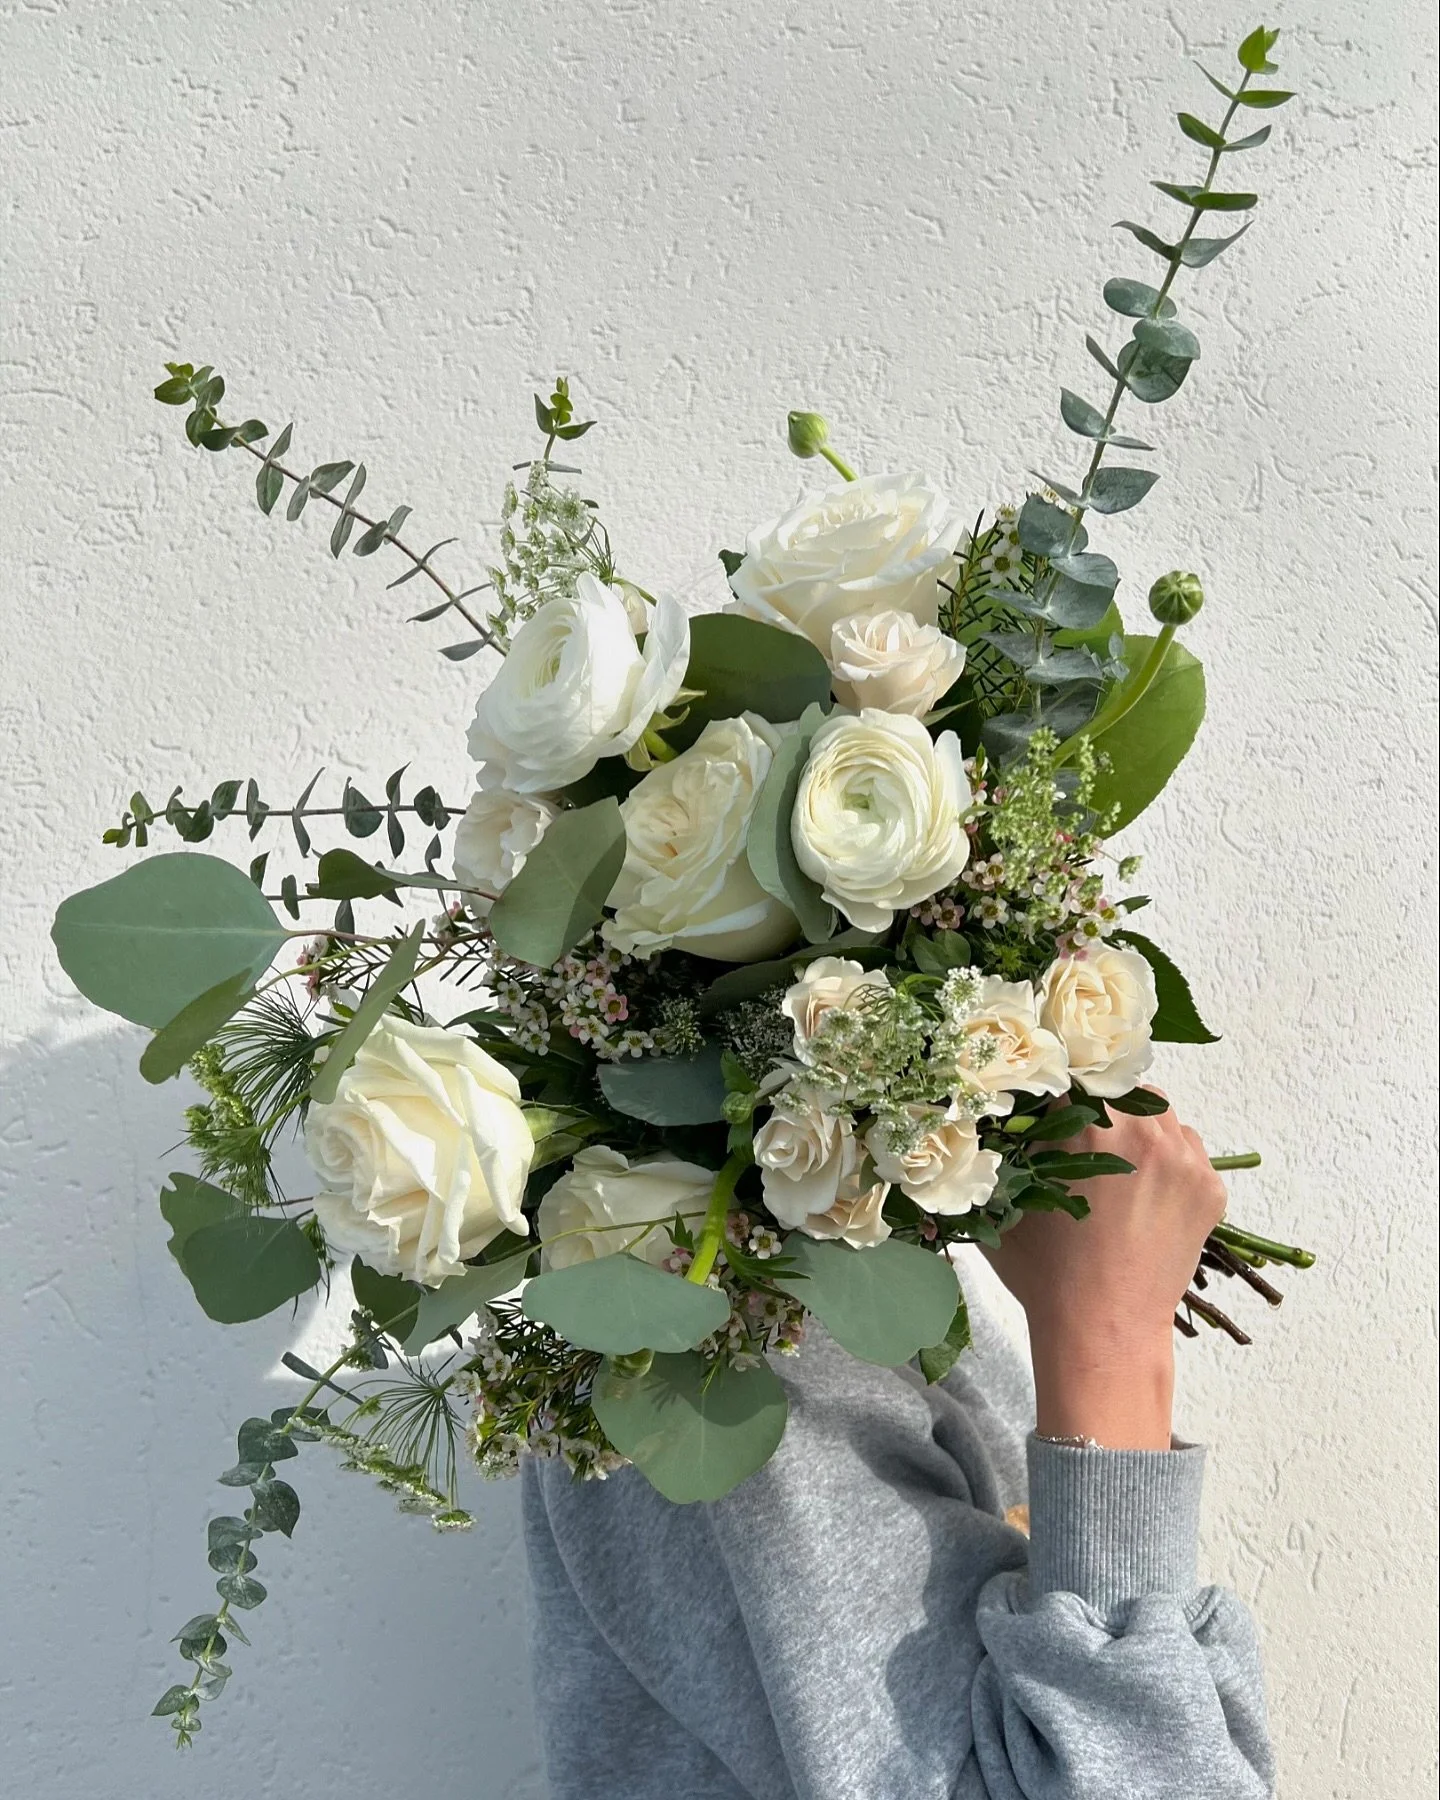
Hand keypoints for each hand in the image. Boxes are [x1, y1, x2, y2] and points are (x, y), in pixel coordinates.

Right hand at [985, 1097, 1227, 1449]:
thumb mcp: (1011, 1201)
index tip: (1055, 1110)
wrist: (1103, 1329)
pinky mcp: (1210, 1188)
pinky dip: (1171, 1162)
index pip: (1075, 1078)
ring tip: (1120, 1170)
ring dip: (1141, 1128)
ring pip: (1163, 1114)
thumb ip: (1010, 1151)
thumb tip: (1005, 1117)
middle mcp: (1143, 1133)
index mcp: (1087, 1128)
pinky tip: (1147, 1196)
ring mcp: (1185, 1160)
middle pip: (1124, 1088)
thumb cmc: (1046, 1273)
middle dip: (1104, 1108)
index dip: (1062, 1093)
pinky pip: (1191, 1150)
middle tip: (1086, 1143)